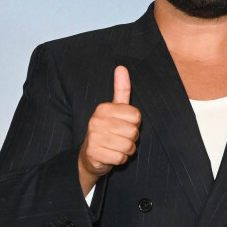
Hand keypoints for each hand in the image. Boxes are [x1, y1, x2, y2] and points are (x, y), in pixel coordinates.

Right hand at [78, 66, 140, 194]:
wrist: (90, 155)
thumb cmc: (107, 130)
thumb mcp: (115, 109)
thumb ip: (121, 90)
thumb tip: (121, 67)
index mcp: (104, 108)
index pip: (137, 116)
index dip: (134, 124)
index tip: (123, 125)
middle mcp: (97, 120)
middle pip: (134, 132)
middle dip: (131, 139)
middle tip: (120, 138)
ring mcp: (94, 137)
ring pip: (128, 146)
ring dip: (126, 150)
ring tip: (116, 147)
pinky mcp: (94, 153)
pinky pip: (121, 158)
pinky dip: (120, 160)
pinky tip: (111, 155)